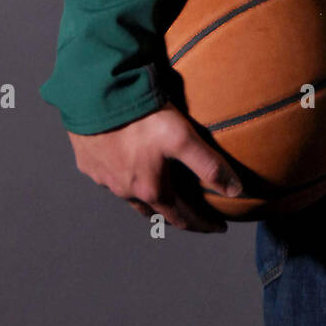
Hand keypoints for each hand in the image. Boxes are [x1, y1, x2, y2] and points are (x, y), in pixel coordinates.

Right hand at [68, 101, 242, 232]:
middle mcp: (126, 191)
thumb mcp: (183, 138)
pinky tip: (125, 167)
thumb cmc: (142, 118)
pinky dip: (122, 179)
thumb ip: (209, 165)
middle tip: (193, 214)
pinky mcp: (88, 163)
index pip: (183, 218)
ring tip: (161, 195)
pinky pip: (108, 178)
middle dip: (177, 217)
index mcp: (151, 189)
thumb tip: (237, 191)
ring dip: (148, 201)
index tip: (219, 227)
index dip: (203, 224)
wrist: (96, 97)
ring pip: (130, 198)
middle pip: (155, 213)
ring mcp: (104, 178)